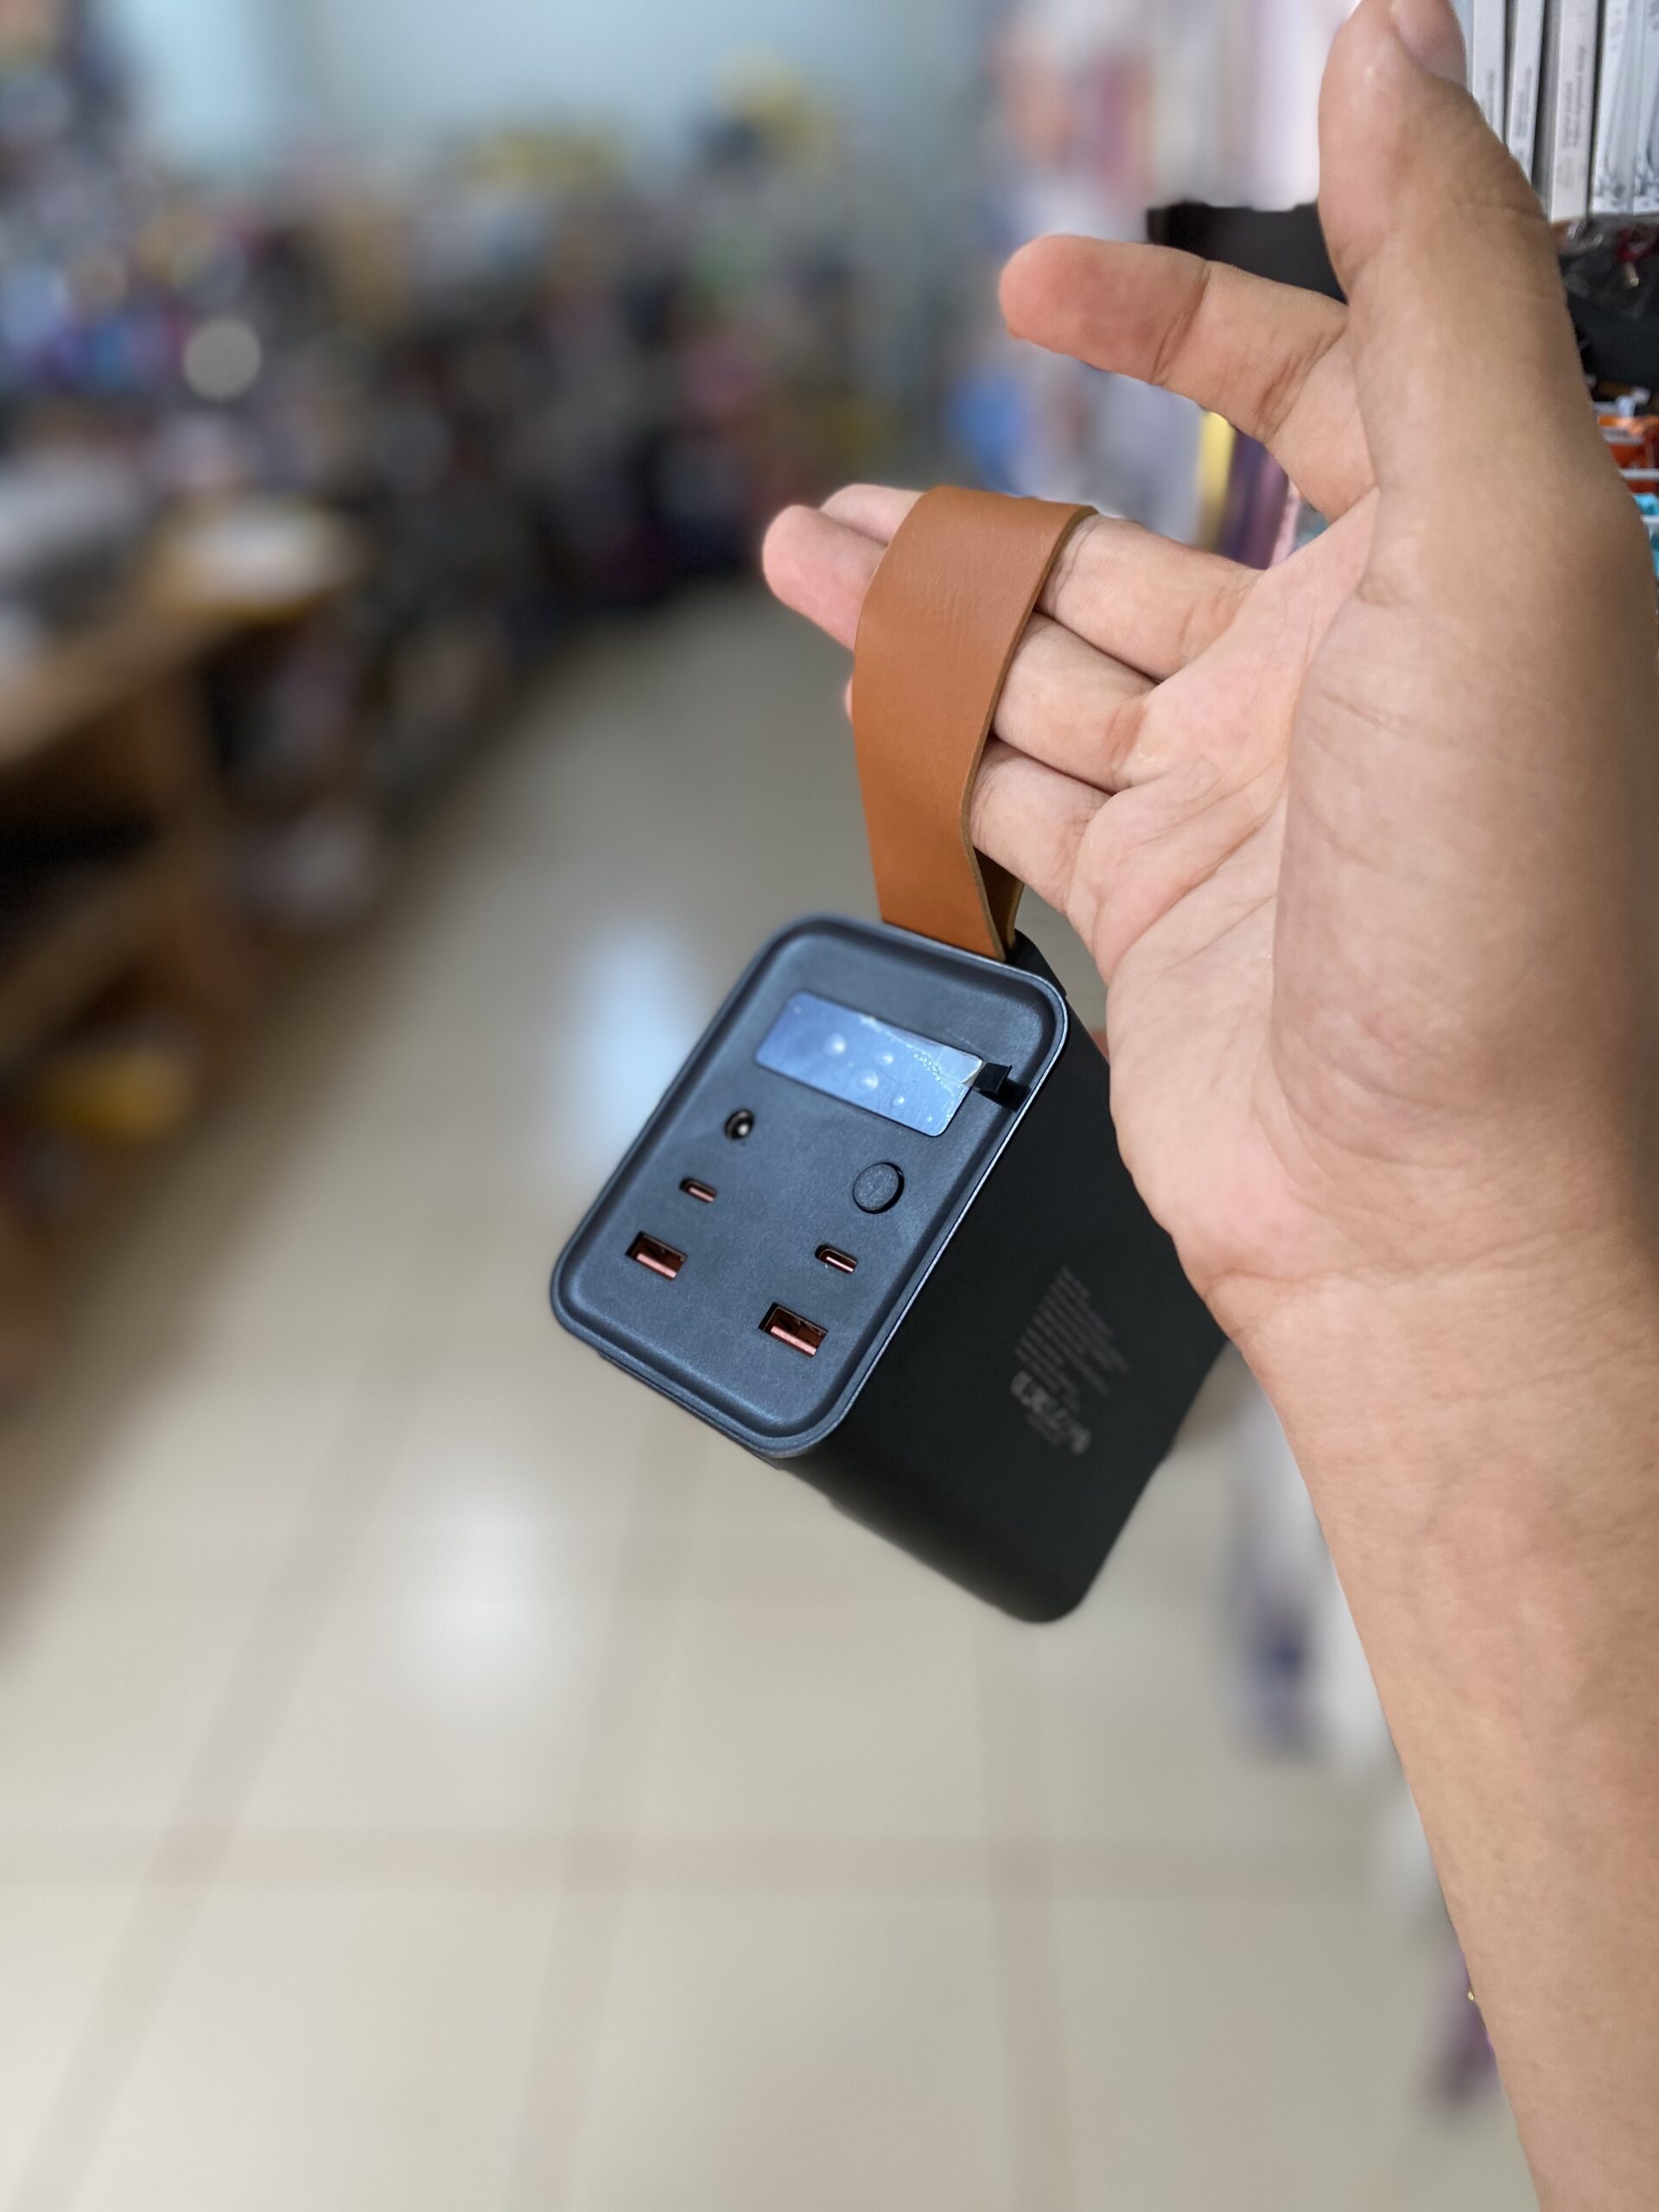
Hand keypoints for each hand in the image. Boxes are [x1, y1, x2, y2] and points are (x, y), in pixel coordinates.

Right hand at [764, 0, 1658, 1370]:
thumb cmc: (1499, 898)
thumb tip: (1394, 43)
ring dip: (931, 604)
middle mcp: (1348, 678)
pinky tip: (861, 686)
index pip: (1320, 383)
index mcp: (1455, 572)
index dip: (1184, 312)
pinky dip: (936, 733)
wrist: (1429, 1202)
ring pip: (1052, 663)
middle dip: (1000, 495)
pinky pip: (1020, 786)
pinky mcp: (1157, 908)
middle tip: (866, 477)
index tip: (1045, 277)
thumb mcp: (1502, 543)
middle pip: (1142, 541)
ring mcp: (1241, 801)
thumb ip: (1445, 286)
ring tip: (806, 547)